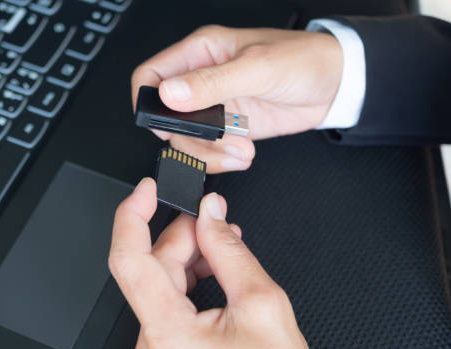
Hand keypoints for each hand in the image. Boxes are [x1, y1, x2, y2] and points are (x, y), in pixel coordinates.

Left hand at [109, 178, 331, 348]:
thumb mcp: (262, 302)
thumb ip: (229, 250)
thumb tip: (210, 214)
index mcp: (168, 335)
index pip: (129, 260)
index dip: (132, 216)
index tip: (146, 190)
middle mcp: (152, 346)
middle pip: (151, 268)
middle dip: (182, 235)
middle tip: (213, 217)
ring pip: (159, 282)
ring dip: (188, 255)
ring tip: (222, 243)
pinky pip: (166, 301)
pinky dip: (187, 277)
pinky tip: (213, 266)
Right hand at [132, 26, 342, 172]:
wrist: (337, 85)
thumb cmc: (304, 60)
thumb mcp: (258, 68)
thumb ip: (212, 83)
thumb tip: (170, 94)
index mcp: (201, 53)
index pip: (151, 75)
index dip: (147, 102)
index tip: (163, 125)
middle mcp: (203, 80)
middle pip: (166, 117)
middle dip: (187, 137)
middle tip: (212, 140)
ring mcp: (215, 106)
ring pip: (187, 139)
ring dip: (208, 153)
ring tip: (238, 149)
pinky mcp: (230, 128)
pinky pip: (210, 150)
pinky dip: (222, 159)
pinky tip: (243, 153)